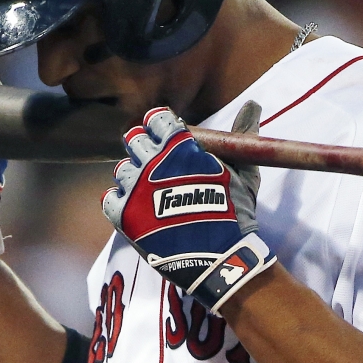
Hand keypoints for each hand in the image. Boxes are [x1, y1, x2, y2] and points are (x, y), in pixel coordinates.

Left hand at [102, 101, 275, 313]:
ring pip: (121, 169)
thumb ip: (242, 134)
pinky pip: (109, 198)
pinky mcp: (123, 215)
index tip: (168, 136)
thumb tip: (253, 104)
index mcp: (178, 146)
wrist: (221, 258)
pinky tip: (137, 208)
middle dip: (145, 148)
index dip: (161, 126)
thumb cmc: (235, 212)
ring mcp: (135, 189)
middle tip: (158, 165)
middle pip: (134, 140)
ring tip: (151, 192)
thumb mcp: (243, 169)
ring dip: (133, 176)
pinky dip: (120, 201)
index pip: (156, 119)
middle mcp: (152, 162)